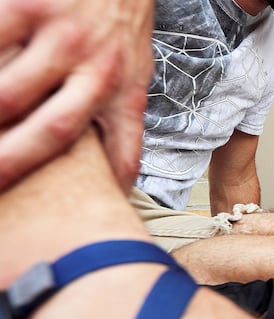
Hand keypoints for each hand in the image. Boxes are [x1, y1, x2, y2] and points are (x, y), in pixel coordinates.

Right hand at [0, 0, 153, 191]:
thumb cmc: (119, 24)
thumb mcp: (136, 69)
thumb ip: (120, 115)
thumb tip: (112, 177)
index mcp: (127, 91)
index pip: (122, 152)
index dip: (101, 189)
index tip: (77, 217)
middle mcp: (98, 69)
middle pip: (51, 132)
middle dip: (12, 165)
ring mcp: (62, 37)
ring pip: (8, 94)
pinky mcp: (27, 6)